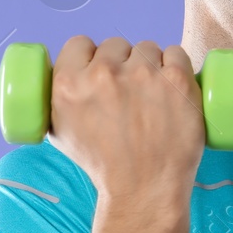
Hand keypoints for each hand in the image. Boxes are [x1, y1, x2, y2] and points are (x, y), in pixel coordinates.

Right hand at [46, 36, 205, 204]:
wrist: (143, 189)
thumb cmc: (104, 166)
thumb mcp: (60, 133)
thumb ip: (56, 100)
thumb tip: (59, 79)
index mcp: (69, 83)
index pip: (79, 43)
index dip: (90, 56)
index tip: (100, 71)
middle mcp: (104, 74)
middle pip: (116, 45)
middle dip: (122, 63)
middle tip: (130, 92)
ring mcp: (143, 74)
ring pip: (147, 49)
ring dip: (150, 65)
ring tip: (153, 96)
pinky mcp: (176, 79)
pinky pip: (176, 54)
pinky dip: (176, 67)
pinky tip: (173, 87)